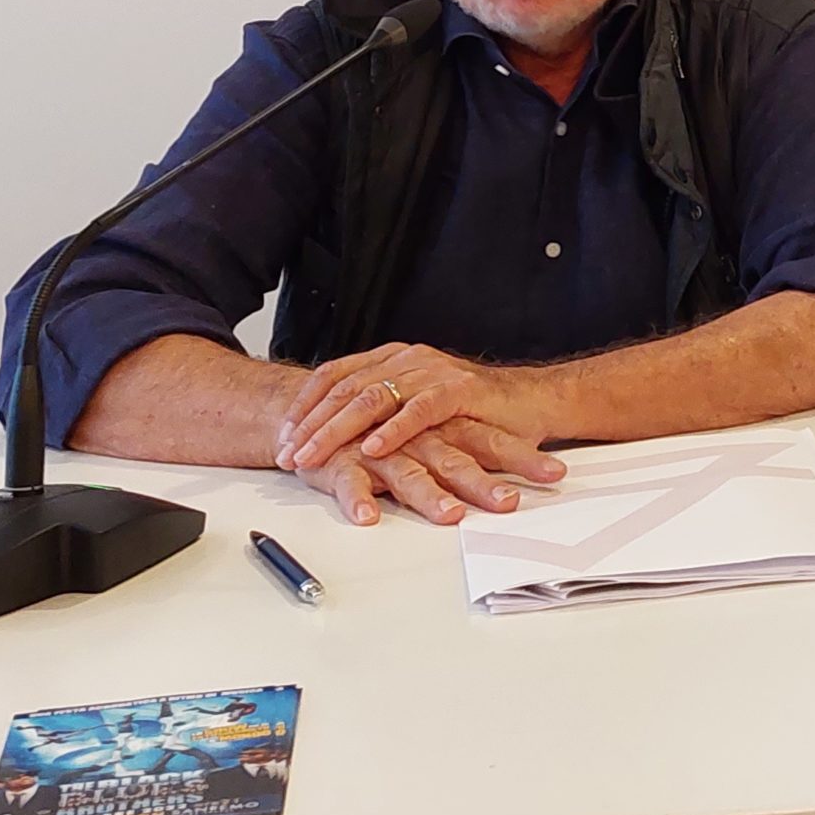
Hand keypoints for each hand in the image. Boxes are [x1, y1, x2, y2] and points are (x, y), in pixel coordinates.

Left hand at [278, 344, 567, 482]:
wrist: (531, 403)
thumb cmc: (474, 414)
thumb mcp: (416, 409)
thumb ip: (380, 412)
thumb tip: (331, 434)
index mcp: (394, 359)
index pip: (334, 375)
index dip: (304, 406)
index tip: (282, 437)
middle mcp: (409, 359)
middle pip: (345, 388)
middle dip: (311, 425)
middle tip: (287, 455)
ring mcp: (434, 372)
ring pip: (372, 397)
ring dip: (337, 431)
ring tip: (313, 456)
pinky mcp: (460, 391)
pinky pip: (418, 410)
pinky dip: (392, 431)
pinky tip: (371, 449)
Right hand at [292, 417, 564, 526]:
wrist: (323, 406)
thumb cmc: (388, 430)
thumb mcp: (436, 436)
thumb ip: (471, 455)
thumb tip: (517, 479)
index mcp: (445, 426)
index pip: (491, 441)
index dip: (523, 457)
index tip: (555, 473)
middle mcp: (418, 435)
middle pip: (455, 457)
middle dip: (483, 481)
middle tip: (509, 502)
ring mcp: (379, 447)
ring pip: (407, 470)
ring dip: (430, 494)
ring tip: (451, 515)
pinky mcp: (341, 460)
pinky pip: (349, 481)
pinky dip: (357, 498)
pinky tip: (368, 517)